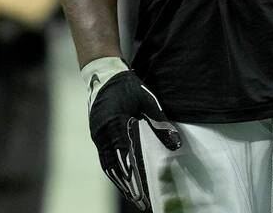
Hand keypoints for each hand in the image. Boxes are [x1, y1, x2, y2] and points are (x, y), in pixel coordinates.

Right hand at [86, 65, 181, 210]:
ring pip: (108, 166)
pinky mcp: (96, 135)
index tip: (142, 194)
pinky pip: (104, 158)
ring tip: (132, 196)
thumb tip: (176, 144)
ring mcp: (98, 135)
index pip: (126, 160)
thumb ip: (161, 124)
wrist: (104, 72)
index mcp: (116, 125)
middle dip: (128, 186)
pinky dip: (112, 172)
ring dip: (119, 182)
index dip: (133, 179)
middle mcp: (104, 133)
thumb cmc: (128, 86)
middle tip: (141, 202)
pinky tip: (121, 180)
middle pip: (115, 168)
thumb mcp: (148, 102)